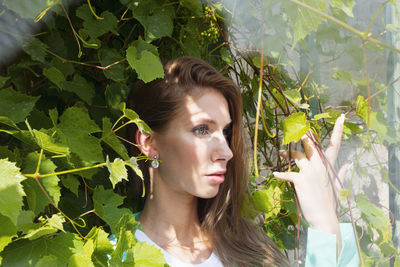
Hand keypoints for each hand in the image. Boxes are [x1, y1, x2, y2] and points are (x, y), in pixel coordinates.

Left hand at [273, 114, 349, 233]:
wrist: (325, 218)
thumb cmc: (330, 203)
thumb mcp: (338, 186)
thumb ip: (341, 173)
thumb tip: (347, 164)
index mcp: (329, 166)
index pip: (335, 145)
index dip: (338, 131)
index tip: (341, 118)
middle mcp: (320, 166)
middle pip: (311, 145)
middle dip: (303, 134)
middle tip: (295, 127)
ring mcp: (310, 172)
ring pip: (297, 156)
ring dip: (287, 153)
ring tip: (280, 152)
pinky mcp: (300, 181)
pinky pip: (287, 174)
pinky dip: (281, 174)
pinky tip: (275, 174)